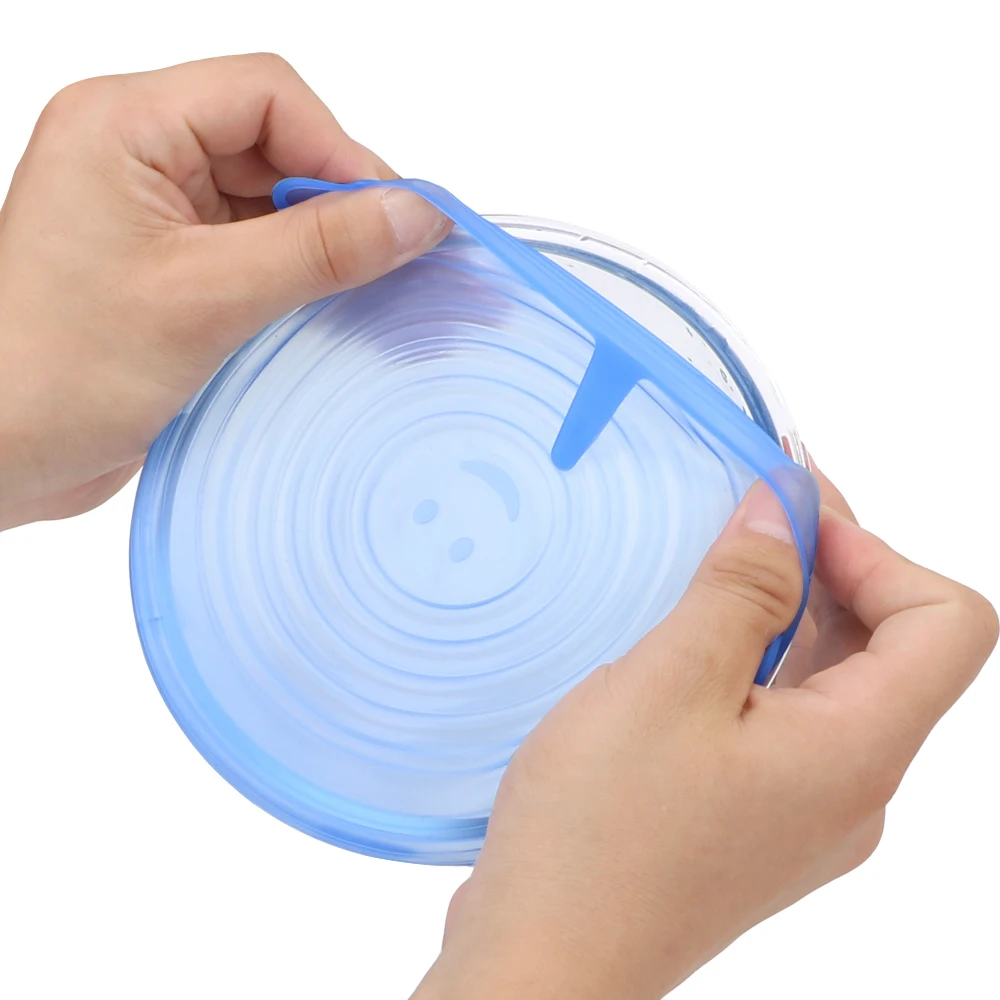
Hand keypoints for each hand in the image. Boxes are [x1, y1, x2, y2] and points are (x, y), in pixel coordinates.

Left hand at [0, 54, 448, 528]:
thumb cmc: (57, 373)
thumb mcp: (206, 300)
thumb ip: (319, 249)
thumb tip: (415, 214)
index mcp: (123, 126)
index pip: (266, 97)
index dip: (341, 150)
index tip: (398, 218)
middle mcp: (137, 153)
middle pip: (273, 142)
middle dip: (334, 199)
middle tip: (388, 260)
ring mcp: (153, 210)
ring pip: (269, 198)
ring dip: (318, 242)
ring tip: (356, 293)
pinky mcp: (168, 263)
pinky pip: (252, 245)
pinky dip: (294, 275)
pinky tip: (319, 311)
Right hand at [415, 468, 997, 999]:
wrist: (545, 961)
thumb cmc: (600, 834)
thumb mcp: (669, 684)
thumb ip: (743, 590)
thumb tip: (787, 512)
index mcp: (857, 753)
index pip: (946, 625)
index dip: (879, 552)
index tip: (793, 522)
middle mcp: (853, 788)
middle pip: (890, 650)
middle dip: (829, 570)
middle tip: (748, 525)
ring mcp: (805, 811)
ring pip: (833, 685)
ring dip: (786, 616)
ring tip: (709, 579)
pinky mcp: (756, 820)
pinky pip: (785, 721)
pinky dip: (754, 665)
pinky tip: (686, 652)